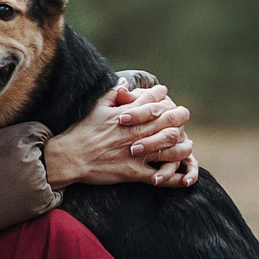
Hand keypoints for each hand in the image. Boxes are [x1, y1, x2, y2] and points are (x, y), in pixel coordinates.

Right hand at [42, 82, 199, 188]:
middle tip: (184, 114)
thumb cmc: (82, 132)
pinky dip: (173, 177)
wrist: (70, 157)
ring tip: (187, 143)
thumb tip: (125, 81)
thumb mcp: (96, 108)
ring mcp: (136, 154)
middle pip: (167, 123)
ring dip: (182, 146)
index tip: (166, 92)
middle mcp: (135, 134)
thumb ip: (113, 94)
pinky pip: (159, 177)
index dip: (161, 95)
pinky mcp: (133, 172)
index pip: (151, 102)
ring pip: (169, 149)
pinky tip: (184, 177)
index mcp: (127, 117)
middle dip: (179, 116)